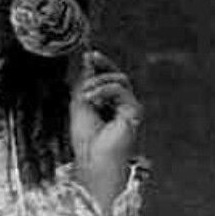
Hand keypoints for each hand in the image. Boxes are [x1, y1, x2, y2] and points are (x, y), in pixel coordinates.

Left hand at [69, 50, 141, 215]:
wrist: (93, 160)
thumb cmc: (86, 140)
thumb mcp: (80, 105)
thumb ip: (84, 84)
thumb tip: (86, 62)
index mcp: (109, 105)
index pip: (108, 78)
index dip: (100, 64)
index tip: (88, 55)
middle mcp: (122, 105)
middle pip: (117, 75)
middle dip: (102, 65)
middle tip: (90, 57)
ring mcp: (129, 108)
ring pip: (120, 80)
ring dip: (98, 82)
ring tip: (85, 94)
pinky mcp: (134, 111)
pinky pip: (121, 89)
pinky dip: (104, 89)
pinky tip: (92, 98)